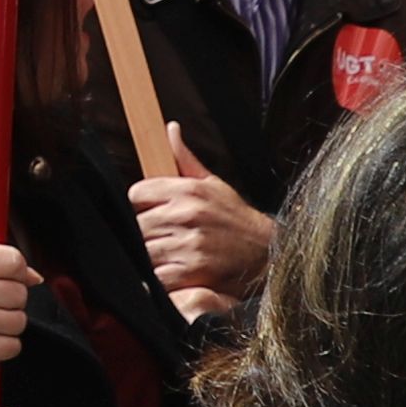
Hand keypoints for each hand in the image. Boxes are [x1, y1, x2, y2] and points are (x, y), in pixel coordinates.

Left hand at [132, 164, 273, 318]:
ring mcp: (189, 244)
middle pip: (137, 223)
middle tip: (158, 237)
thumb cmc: (236, 219)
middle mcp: (188, 215)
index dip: (139, 205)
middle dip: (143, 232)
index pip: (137, 194)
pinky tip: (172, 272)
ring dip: (150, 256)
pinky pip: (157, 275)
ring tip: (167, 255)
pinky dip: (159, 277)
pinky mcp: (192, 271)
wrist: (268, 252)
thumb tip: (170, 129)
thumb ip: (184, 158)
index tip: (150, 212)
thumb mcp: (213, 184)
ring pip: (144, 250)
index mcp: (189, 191)